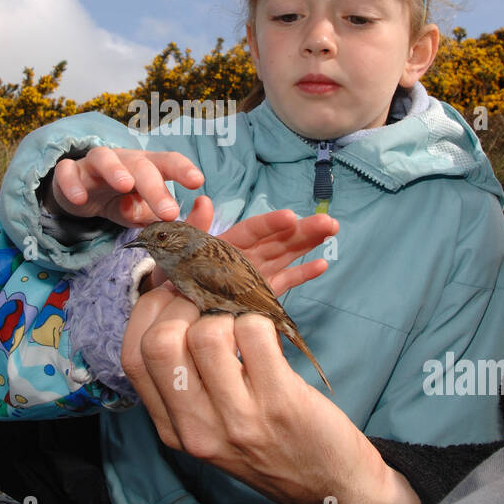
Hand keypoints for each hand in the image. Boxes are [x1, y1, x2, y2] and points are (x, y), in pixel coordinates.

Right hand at [52, 147, 203, 224]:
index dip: (183, 169)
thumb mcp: (139, 211)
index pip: (168, 163)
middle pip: (141, 165)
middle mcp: (123, 160)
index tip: (198, 182)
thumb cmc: (119, 200)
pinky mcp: (69, 172)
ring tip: (125, 186)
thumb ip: (153, 218)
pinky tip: (79, 200)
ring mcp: (94, 164)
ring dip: (115, 169)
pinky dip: (72, 183)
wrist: (81, 195)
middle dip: (155, 187)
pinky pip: (67, 172)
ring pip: (104, 157)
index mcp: (147, 167)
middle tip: (169, 212)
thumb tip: (164, 222)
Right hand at [120, 290, 421, 503]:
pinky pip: (255, 332)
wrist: (329, 485)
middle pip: (160, 343)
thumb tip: (171, 302)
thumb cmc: (270, 444)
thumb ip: (186, 380)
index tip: (174, 294)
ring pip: (208, 333)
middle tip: (212, 305)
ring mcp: (238, 418)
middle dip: (184, 306)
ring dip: (229, 314)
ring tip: (245, 329)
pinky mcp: (280, 402)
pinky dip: (262, 321)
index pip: (134, 357)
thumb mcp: (212, 426)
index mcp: (173, 429)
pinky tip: (270, 340)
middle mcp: (197, 428)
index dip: (149, 312)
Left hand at [173, 196, 337, 294]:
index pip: (254, 230)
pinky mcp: (261, 296)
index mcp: (228, 242)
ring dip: (308, 244)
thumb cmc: (174, 273)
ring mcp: (256, 274)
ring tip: (332, 229)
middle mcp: (246, 255)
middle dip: (303, 230)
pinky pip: (283, 283)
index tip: (290, 216)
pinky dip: (301, 274)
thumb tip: (203, 200)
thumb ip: (194, 225)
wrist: (171, 303)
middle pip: (278, 240)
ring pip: (286, 256)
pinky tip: (321, 264)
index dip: (272, 224)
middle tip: (329, 221)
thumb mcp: (179, 247)